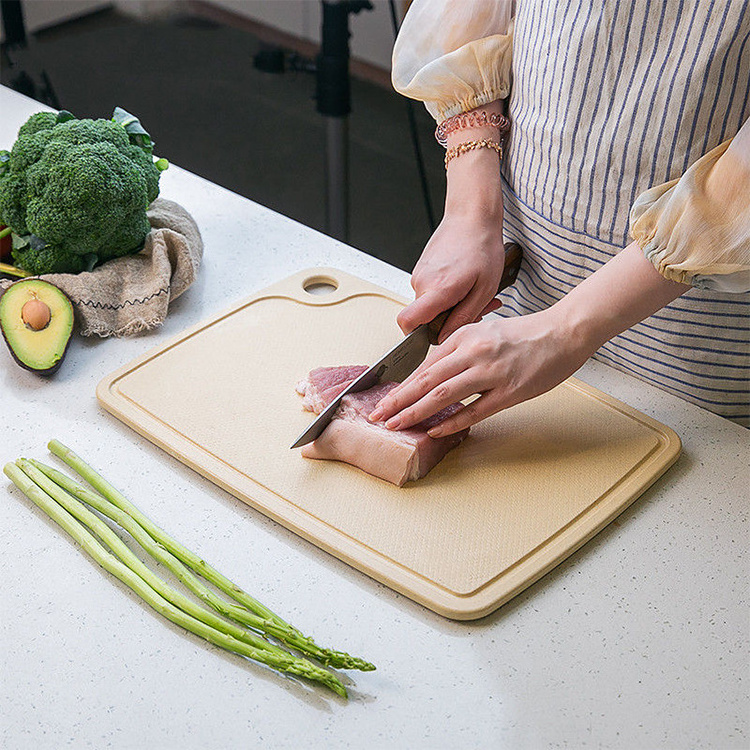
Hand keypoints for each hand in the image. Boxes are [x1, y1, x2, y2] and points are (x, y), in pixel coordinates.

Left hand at [369, 310, 591, 435]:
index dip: (402, 385)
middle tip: (378, 416)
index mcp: (465, 336)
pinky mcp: (510, 391)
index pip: (425, 364)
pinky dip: (452, 422)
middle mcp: (474, 352)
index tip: (385, 399)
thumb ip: (459, 351)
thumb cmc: (525, 335)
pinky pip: (475, 411)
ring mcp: (492, 372)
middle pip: (426, 379)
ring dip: (416, 412)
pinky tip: (436, 431)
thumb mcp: (484, 333)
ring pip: (444, 395)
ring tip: (398, 425)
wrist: (563, 332)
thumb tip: (432, 374)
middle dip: (398, 400)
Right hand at [397, 211, 505, 341]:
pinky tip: (465, 284)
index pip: (408, 321)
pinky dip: (447, 294)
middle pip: (424, 317)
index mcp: (437, 289)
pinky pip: (430, 292)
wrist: (472, 217)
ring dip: (451, 306)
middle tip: (476, 309)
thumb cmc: (482, 247)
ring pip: (429, 305)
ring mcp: (419, 274)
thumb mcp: (484, 290)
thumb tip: (445, 337)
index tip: (433, 337)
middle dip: (448, 320)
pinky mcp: (422, 269)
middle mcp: (422, 282)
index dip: (415, 336)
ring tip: (473, 292)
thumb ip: (463, 318)